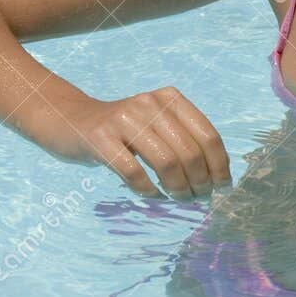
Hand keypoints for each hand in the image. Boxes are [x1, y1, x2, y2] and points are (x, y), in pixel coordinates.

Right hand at [40, 86, 232, 200]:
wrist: (73, 121)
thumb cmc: (126, 131)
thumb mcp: (159, 124)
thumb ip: (187, 142)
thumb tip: (217, 179)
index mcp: (170, 98)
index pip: (208, 135)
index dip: (219, 165)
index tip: (221, 186)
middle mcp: (150, 104)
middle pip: (189, 152)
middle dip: (199, 181)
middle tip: (197, 197)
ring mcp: (124, 119)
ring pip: (165, 163)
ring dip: (177, 188)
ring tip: (178, 197)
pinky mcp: (101, 138)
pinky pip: (133, 172)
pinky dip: (148, 190)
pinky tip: (152, 195)